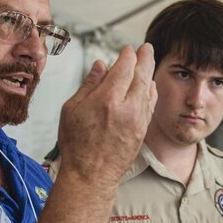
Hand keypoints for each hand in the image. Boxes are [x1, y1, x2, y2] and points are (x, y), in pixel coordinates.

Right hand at [56, 43, 156, 181]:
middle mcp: (127, 108)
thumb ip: (89, 85)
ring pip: (148, 90)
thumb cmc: (77, 144)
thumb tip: (100, 65)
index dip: (127, 55)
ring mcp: (138, 120)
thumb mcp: (72, 109)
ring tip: (148, 63)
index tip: (127, 49)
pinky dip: (150, 92)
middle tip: (147, 47)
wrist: (91, 175)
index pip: (124, 68)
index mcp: (107, 100)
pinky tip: (148, 86)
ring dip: (149, 74)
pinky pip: (150, 105)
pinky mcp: (143, 131)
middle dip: (146, 58)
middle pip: (141, 75)